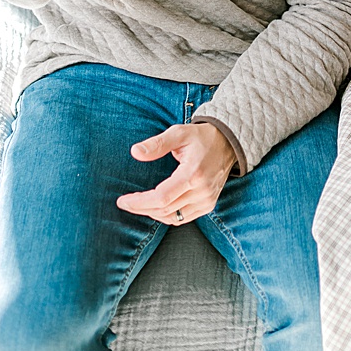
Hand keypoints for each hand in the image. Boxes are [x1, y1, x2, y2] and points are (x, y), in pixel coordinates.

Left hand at [115, 122, 236, 223]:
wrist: (227, 144)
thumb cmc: (201, 137)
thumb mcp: (178, 133)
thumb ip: (156, 144)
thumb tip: (135, 152)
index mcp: (193, 174)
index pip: (162, 197)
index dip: (140, 202)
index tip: (123, 201)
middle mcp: (202, 191)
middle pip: (165, 210)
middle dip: (141, 208)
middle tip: (125, 203)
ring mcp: (207, 200)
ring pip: (174, 217)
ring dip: (152, 214)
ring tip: (136, 205)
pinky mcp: (208, 205)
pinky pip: (184, 218)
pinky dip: (167, 216)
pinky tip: (155, 208)